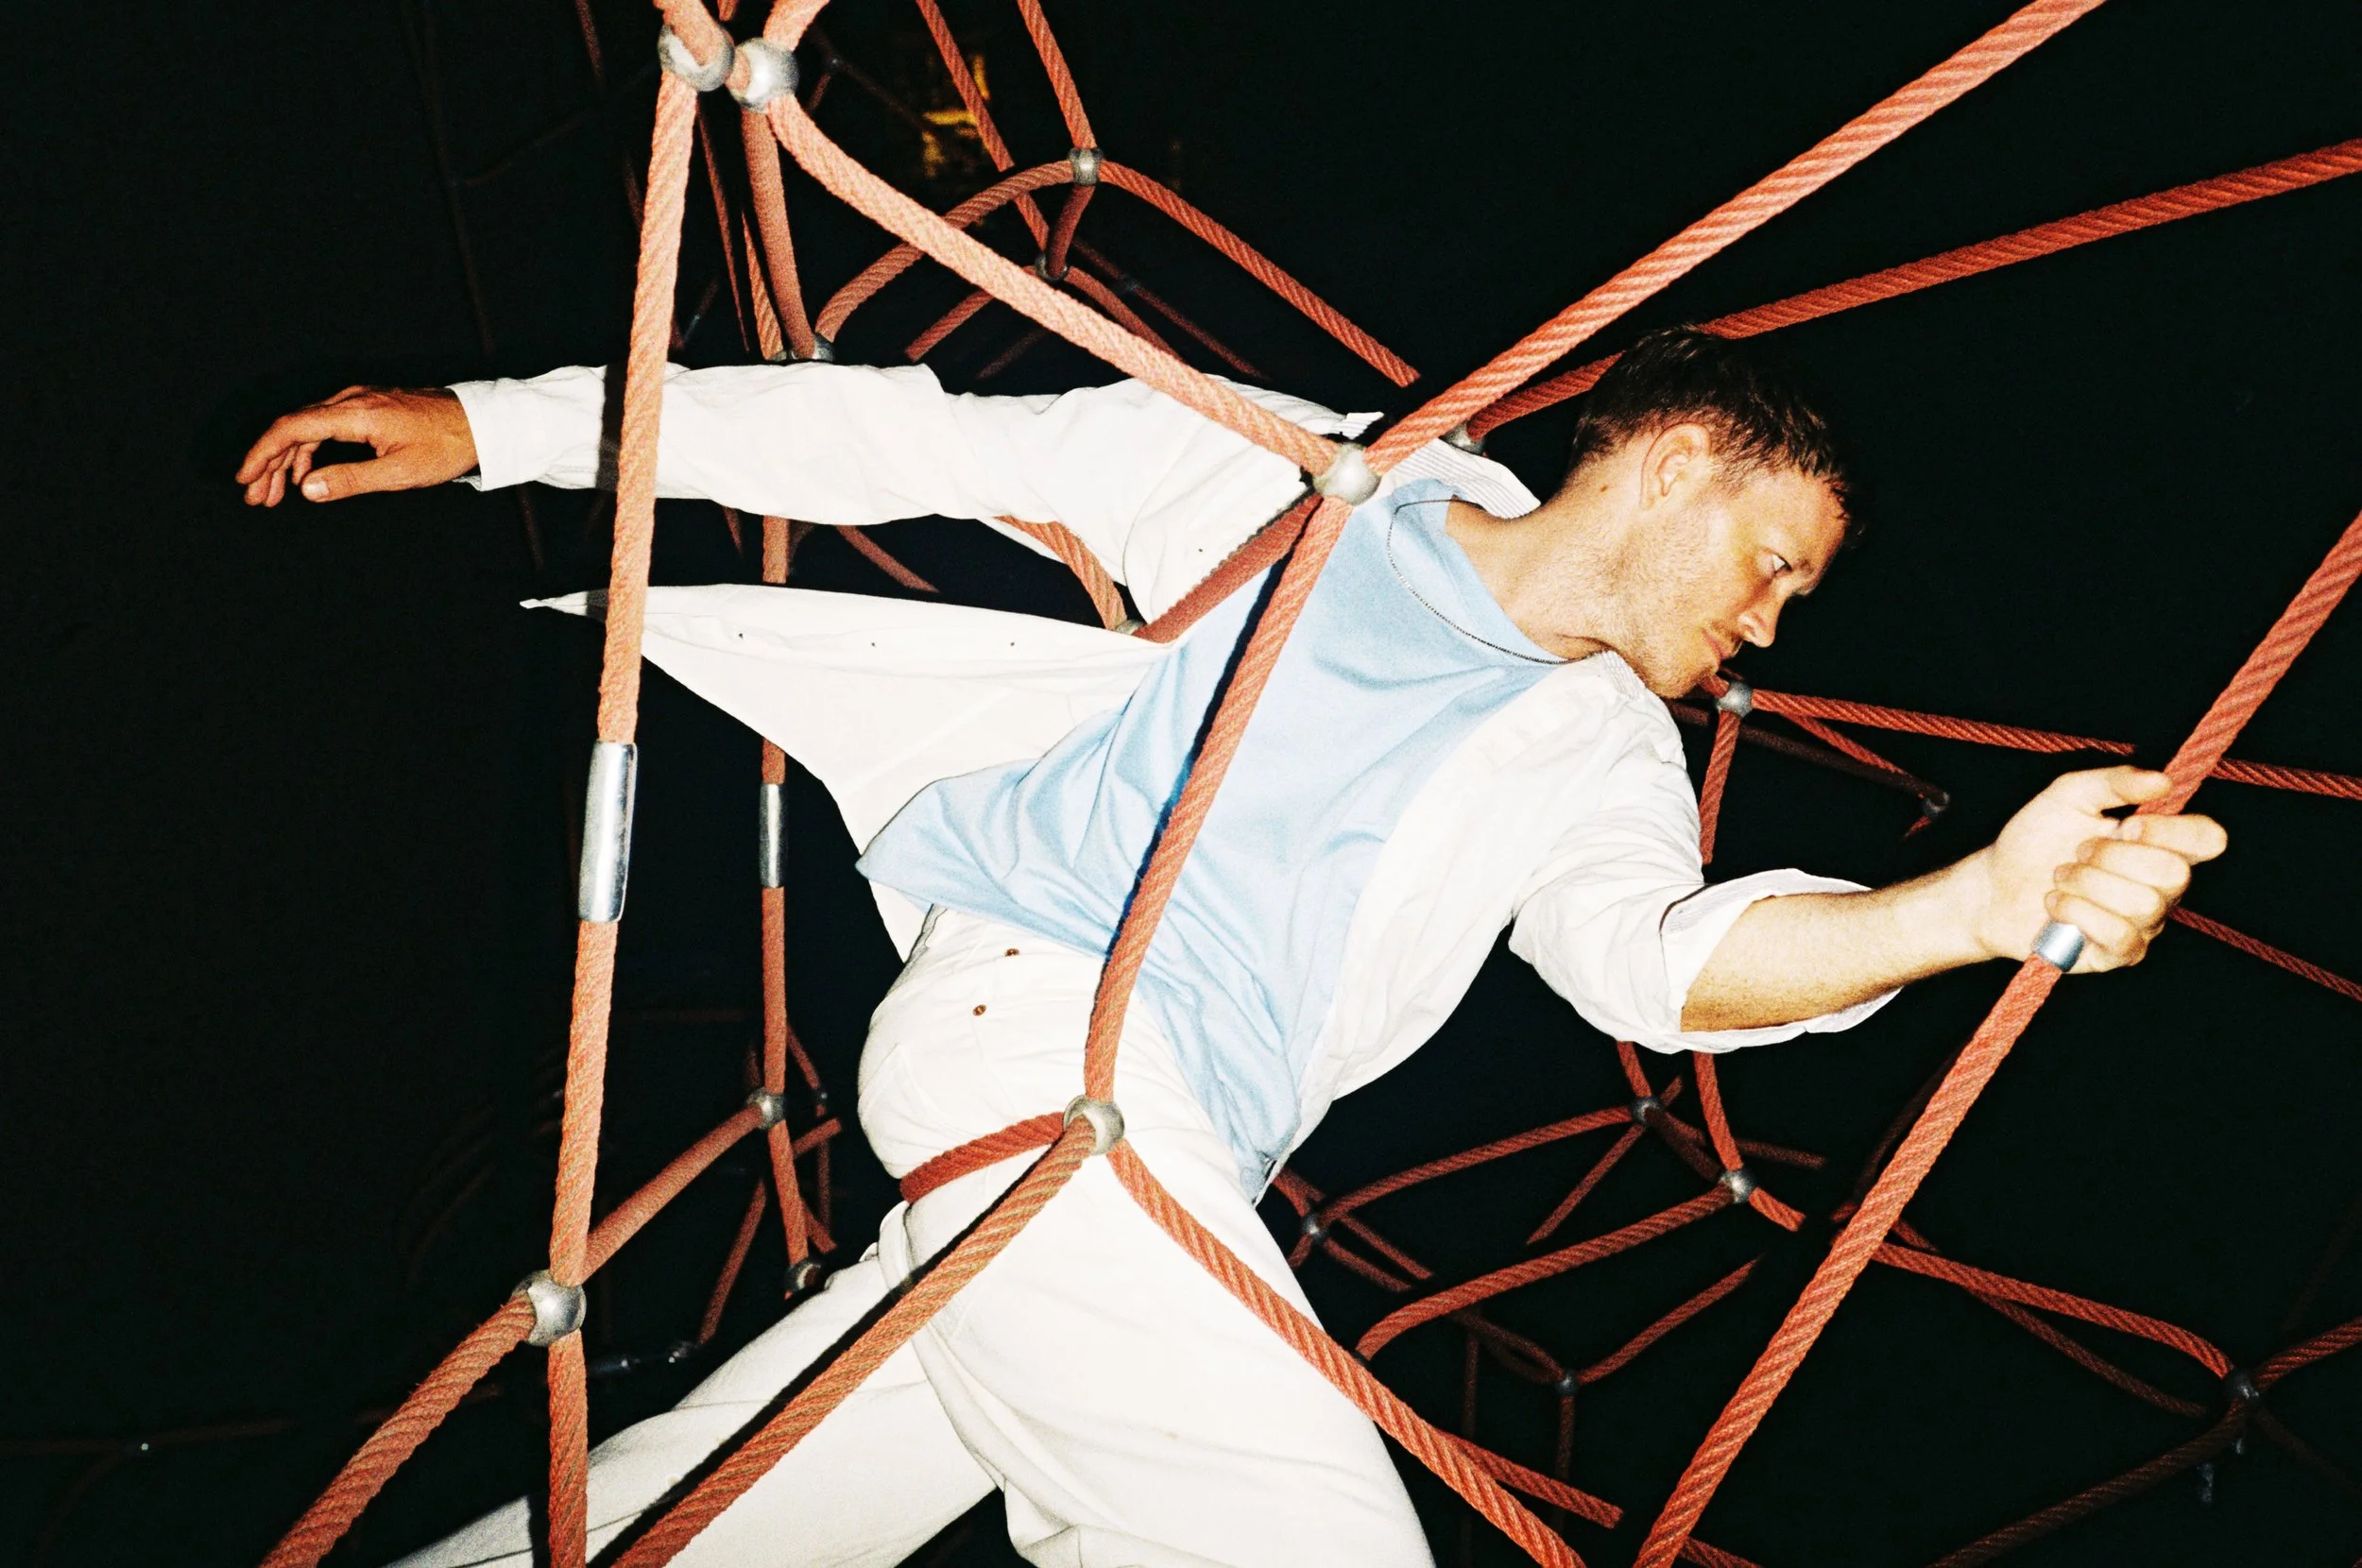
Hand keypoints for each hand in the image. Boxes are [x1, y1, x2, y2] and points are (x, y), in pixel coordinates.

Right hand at [236, 386, 477, 505]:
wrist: (480, 423)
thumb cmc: (446, 446)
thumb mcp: (400, 472)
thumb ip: (351, 480)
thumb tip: (307, 488)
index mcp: (355, 413)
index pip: (291, 428)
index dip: (262, 453)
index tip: (245, 478)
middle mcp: (350, 400)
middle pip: (293, 428)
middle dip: (269, 464)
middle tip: (256, 497)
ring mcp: (358, 401)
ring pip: (307, 428)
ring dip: (287, 460)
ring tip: (275, 494)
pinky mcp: (366, 407)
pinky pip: (324, 426)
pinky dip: (309, 451)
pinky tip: (306, 476)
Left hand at [1963, 766, 2227, 972]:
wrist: (1992, 887)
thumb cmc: (2035, 839)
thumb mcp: (2067, 795)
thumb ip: (2114, 782)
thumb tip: (2163, 780)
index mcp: (2160, 843)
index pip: (2209, 839)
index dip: (2171, 831)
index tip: (2125, 825)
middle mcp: (2162, 885)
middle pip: (2176, 874)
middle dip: (2112, 858)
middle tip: (2077, 852)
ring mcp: (2145, 922)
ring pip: (2143, 905)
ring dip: (2085, 884)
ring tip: (2059, 878)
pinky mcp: (2120, 953)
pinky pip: (2119, 935)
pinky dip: (2078, 913)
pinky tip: (2055, 905)